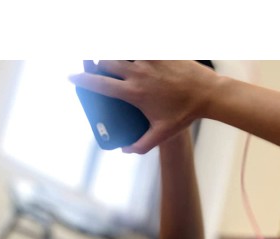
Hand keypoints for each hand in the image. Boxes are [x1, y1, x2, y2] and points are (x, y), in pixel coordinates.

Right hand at [69, 60, 219, 153]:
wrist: (207, 94)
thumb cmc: (184, 115)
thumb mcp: (161, 135)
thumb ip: (140, 146)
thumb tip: (124, 150)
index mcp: (134, 93)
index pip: (100, 84)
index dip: (82, 80)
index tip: (71, 77)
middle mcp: (138, 74)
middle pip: (107, 62)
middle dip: (95, 62)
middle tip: (90, 64)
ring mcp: (150, 60)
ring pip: (122, 51)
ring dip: (112, 53)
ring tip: (107, 56)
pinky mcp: (162, 51)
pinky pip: (141, 47)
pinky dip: (132, 48)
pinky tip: (129, 52)